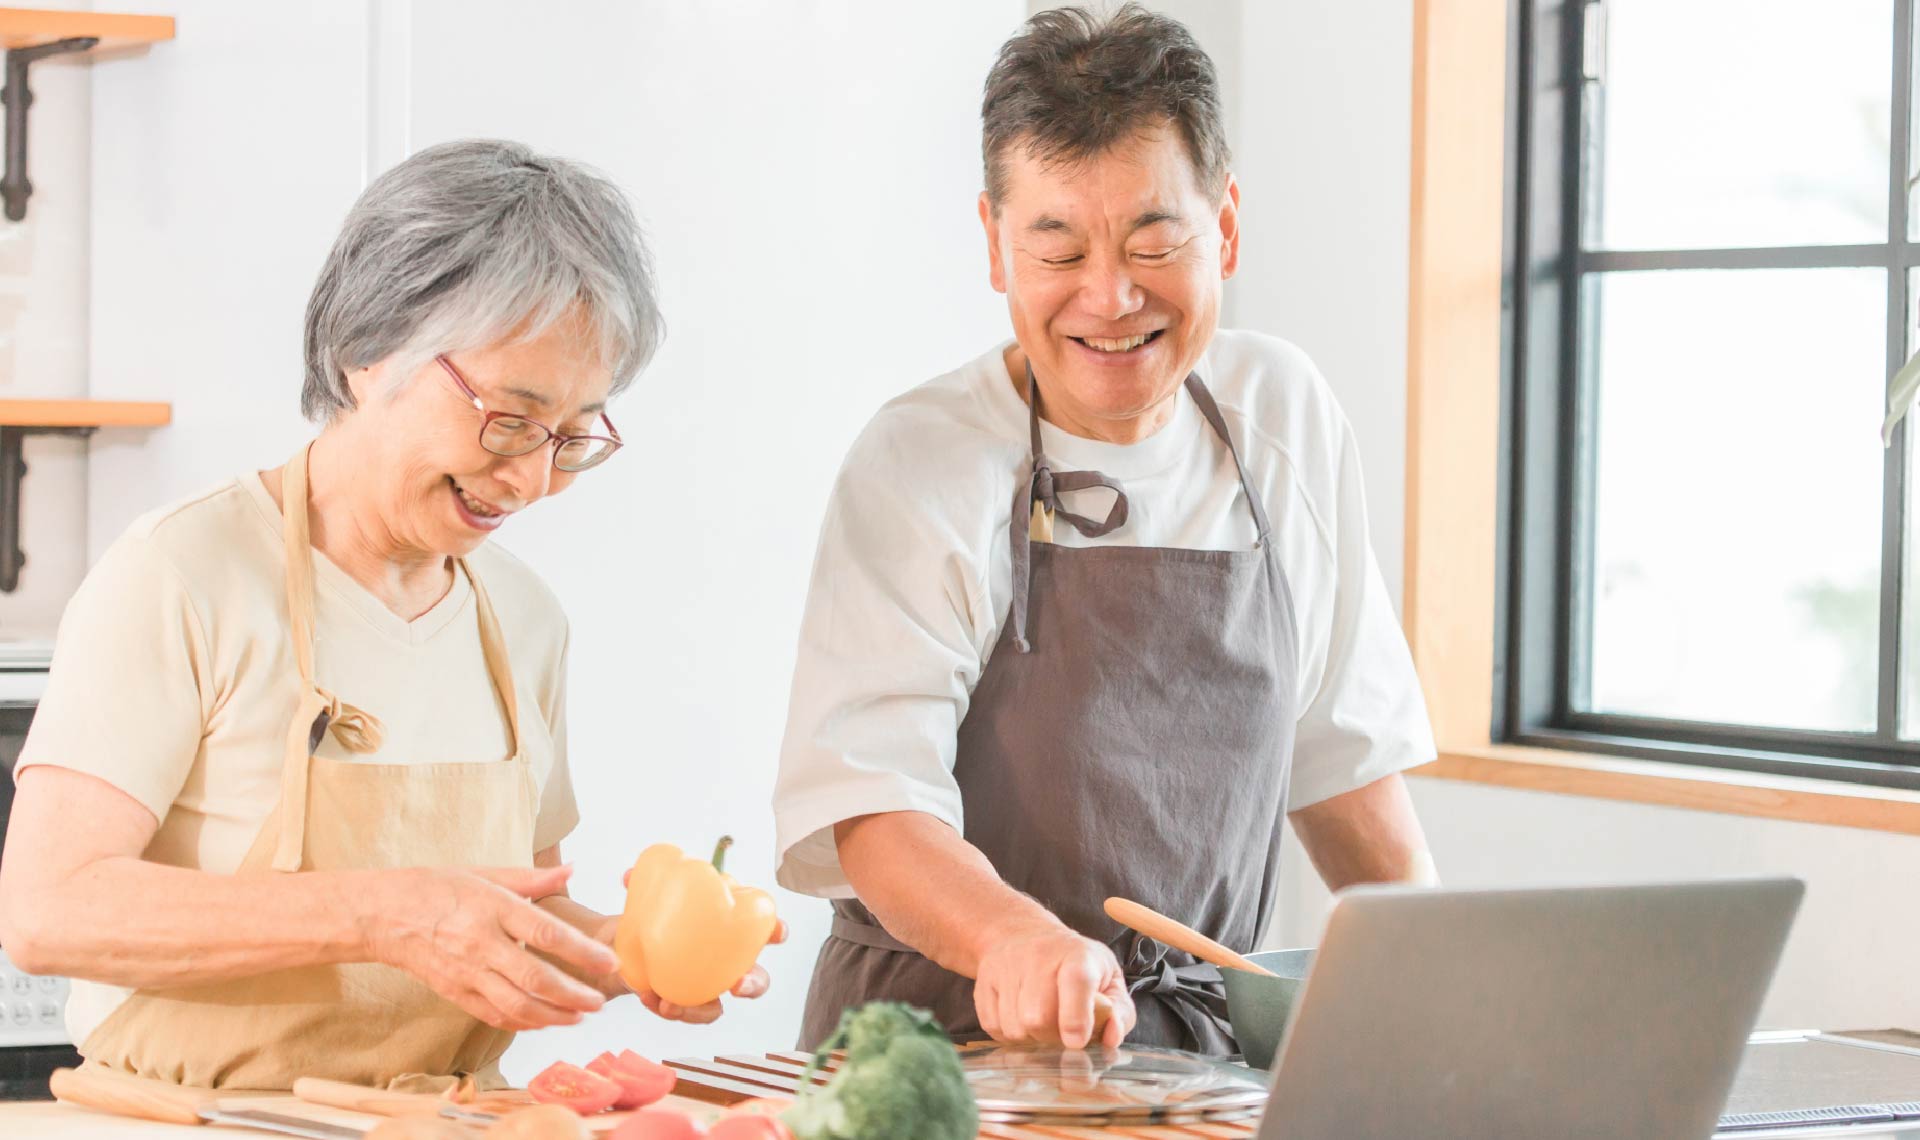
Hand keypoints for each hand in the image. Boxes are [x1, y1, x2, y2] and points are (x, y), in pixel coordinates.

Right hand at [358, 864, 617, 1030]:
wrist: (383, 914)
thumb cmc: (436, 887)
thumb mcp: (485, 873)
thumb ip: (532, 878)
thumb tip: (572, 869)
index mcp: (493, 908)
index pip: (547, 934)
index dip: (582, 952)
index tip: (609, 962)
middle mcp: (481, 943)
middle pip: (535, 978)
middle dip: (574, 995)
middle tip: (600, 1001)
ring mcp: (466, 973)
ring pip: (516, 1005)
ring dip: (553, 1016)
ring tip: (580, 1016)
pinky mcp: (454, 993)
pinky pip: (494, 1015)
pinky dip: (523, 1023)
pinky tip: (546, 1021)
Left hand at [604, 864, 787, 1023]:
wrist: (618, 947)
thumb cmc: (648, 918)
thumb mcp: (646, 899)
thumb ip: (641, 886)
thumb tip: (631, 876)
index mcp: (727, 926)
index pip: (762, 927)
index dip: (777, 930)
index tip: (776, 933)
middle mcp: (724, 959)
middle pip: (756, 977)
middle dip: (754, 984)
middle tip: (738, 986)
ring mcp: (705, 985)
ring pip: (718, 1007)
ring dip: (698, 1011)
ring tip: (670, 1005)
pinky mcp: (683, 1003)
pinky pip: (686, 1013)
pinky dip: (669, 1009)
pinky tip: (649, 998)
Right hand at [974, 920, 1134, 1048]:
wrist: (1021, 934)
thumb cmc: (1074, 964)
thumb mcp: (1108, 978)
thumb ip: (1121, 1013)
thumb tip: (1112, 1038)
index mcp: (1077, 954)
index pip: (1075, 981)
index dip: (1076, 1016)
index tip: (1076, 1041)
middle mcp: (1038, 956)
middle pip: (1037, 1017)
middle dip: (1052, 1037)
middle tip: (1062, 1031)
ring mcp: (1005, 968)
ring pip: (1014, 1027)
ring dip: (1031, 1038)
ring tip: (1042, 1021)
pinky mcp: (983, 983)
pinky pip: (993, 1028)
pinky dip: (1010, 1034)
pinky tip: (1021, 1017)